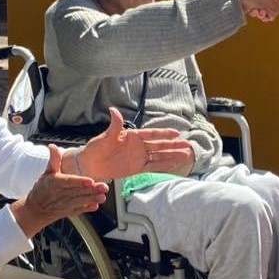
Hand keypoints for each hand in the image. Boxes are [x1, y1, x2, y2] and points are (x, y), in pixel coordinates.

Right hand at [12, 144, 108, 236]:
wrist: (35, 209)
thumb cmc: (42, 188)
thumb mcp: (47, 173)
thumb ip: (53, 160)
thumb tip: (52, 146)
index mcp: (55, 183)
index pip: (68, 182)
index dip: (79, 182)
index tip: (90, 181)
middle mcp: (60, 194)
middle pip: (77, 192)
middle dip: (91, 190)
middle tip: (104, 187)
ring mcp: (64, 204)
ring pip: (79, 201)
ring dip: (91, 199)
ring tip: (102, 196)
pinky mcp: (68, 212)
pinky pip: (78, 210)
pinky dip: (86, 208)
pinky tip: (95, 206)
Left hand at [66, 107, 193, 179]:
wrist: (90, 164)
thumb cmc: (96, 148)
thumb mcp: (105, 136)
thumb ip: (114, 125)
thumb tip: (113, 110)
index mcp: (132, 136)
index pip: (152, 134)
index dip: (164, 134)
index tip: (177, 133)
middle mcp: (138, 146)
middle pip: (160, 146)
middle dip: (174, 146)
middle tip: (188, 145)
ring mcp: (138, 157)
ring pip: (159, 156)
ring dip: (172, 156)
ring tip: (186, 155)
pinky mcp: (136, 168)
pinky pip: (153, 166)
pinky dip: (164, 166)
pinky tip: (174, 165)